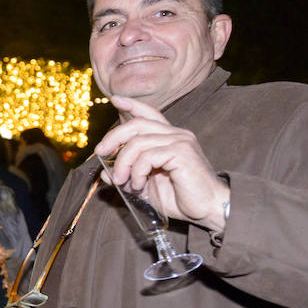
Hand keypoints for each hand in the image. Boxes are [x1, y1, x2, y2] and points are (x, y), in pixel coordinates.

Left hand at [95, 96, 229, 230]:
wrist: (207, 209)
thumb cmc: (179, 198)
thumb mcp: (145, 185)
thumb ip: (126, 176)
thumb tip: (104, 173)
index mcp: (169, 138)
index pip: (149, 114)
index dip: (132, 105)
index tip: (114, 99)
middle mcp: (176, 134)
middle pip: (137, 124)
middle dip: (113, 137)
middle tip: (100, 152)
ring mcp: (180, 141)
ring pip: (138, 142)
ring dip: (123, 163)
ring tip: (122, 182)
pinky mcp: (182, 152)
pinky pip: (148, 156)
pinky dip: (137, 171)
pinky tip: (138, 185)